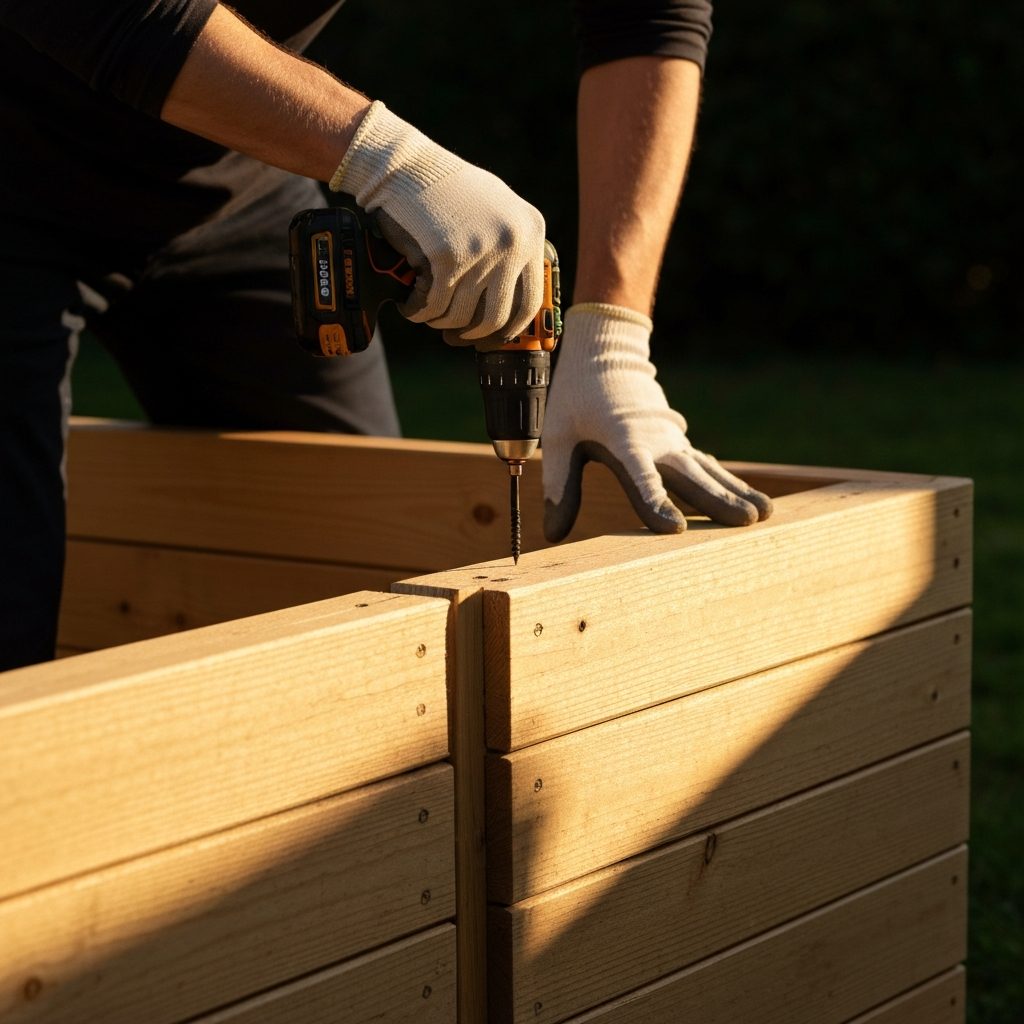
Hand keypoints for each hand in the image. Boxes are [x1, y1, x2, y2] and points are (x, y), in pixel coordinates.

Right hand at [331, 101, 544, 344]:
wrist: (404, 166)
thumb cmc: (445, 191)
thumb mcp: (496, 210)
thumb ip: (511, 248)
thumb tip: (512, 304)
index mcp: (530, 231)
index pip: (530, 301)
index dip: (508, 329)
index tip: (490, 337)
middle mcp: (513, 242)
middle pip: (495, 317)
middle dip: (470, 334)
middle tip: (453, 335)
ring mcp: (482, 250)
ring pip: (460, 316)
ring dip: (438, 322)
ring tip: (426, 313)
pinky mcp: (448, 257)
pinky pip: (433, 306)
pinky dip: (418, 312)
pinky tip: (410, 306)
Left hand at [542, 303, 773, 541]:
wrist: (605, 353)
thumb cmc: (576, 397)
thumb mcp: (559, 438)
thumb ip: (560, 486)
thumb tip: (552, 534)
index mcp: (623, 441)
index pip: (641, 477)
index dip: (656, 502)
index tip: (674, 529)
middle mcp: (655, 442)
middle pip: (689, 476)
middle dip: (717, 500)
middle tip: (745, 522)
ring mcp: (672, 441)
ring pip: (708, 471)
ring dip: (735, 492)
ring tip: (763, 514)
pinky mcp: (679, 442)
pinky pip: (708, 466)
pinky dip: (730, 482)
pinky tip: (752, 501)